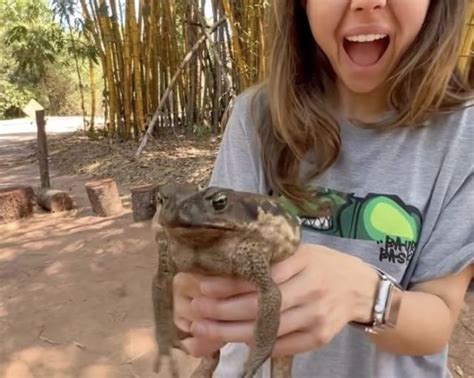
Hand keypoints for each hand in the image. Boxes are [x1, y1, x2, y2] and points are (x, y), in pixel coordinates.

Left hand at [174, 244, 378, 357]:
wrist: (361, 288)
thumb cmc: (324, 264)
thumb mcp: (300, 253)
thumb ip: (271, 262)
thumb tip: (228, 270)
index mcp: (303, 263)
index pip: (259, 277)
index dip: (228, 285)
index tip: (203, 287)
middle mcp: (310, 290)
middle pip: (259, 306)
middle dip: (221, 311)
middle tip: (195, 312)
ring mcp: (315, 317)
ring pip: (267, 329)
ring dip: (231, 332)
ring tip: (204, 329)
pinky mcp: (318, 338)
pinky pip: (281, 345)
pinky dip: (256, 345)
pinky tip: (233, 341)